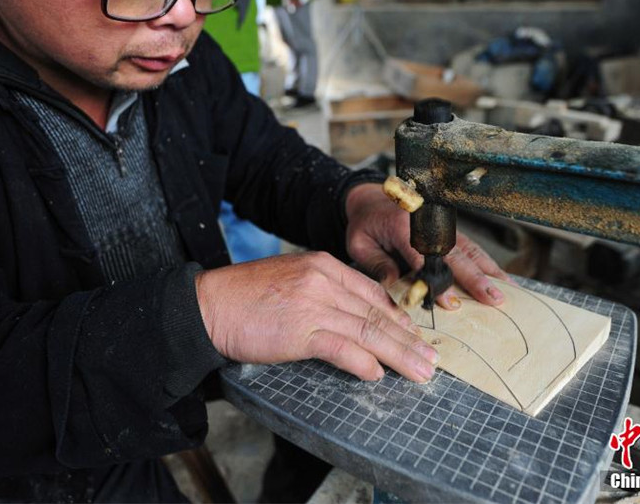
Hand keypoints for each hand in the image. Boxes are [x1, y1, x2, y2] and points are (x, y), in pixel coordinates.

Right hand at [195, 252, 439, 382]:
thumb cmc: (245, 297)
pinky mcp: (300, 329)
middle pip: (378, 312)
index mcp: (324, 266)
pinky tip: (377, 374)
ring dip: (399, 355)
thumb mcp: (291, 281)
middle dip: (409, 340)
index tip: (416, 336)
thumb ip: (324, 295)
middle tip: (433, 359)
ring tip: (420, 372)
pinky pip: (342, 347)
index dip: (400, 318)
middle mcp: (324, 280)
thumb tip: (352, 323)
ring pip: (368, 330)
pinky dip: (363, 361)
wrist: (207, 304)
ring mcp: (313, 304)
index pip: (373, 292)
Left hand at [345, 183, 510, 308]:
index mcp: (403, 226)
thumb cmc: (365, 224)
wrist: (370, 198)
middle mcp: (429, 224)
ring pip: (469, 250)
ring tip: (506, 290)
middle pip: (456, 255)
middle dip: (476, 278)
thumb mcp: (359, 244)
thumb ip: (376, 264)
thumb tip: (394, 285)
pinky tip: (500, 277)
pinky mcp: (450, 230)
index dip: (437, 282)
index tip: (450, 302)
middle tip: (493, 299)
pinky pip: (470, 248)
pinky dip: (486, 263)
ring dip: (488, 271)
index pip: (424, 259)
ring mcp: (443, 226)